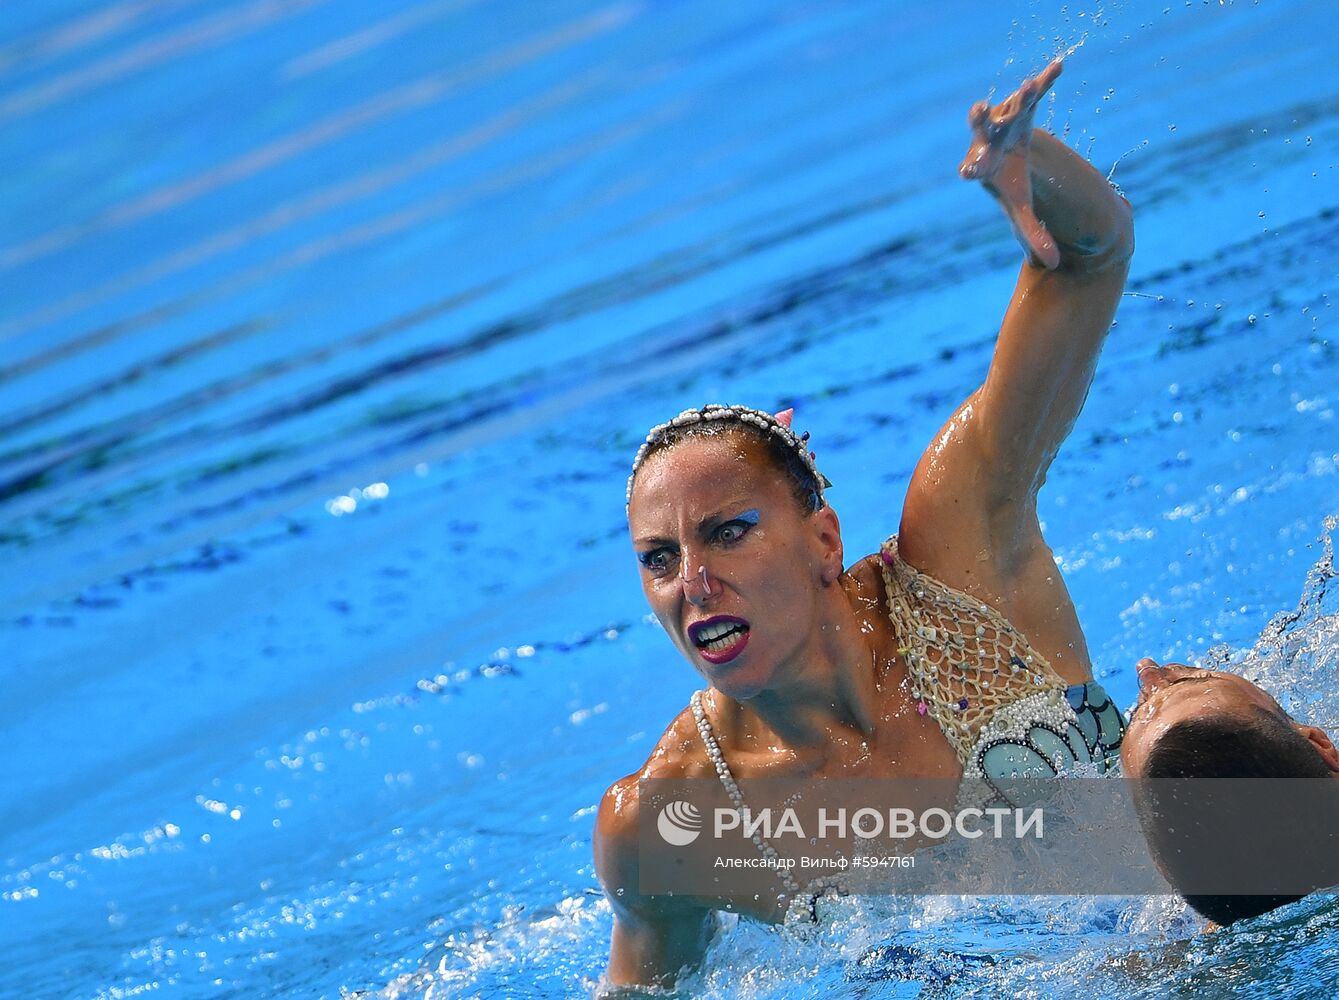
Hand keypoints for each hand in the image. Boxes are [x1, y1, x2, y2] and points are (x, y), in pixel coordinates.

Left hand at [960, 60, 1063, 269]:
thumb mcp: (1021, 207)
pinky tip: (1059, 66)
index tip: (968, 170)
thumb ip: (1033, 232)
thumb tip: (1052, 265)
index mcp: (983, 164)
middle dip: (981, 119)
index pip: (974, 167)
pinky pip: (1036, 92)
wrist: (1008, 153)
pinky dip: (1045, 80)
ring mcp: (1005, 118)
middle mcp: (989, 138)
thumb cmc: (1009, 182)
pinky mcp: (1024, 105)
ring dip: (1021, 97)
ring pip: (1011, 106)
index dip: (972, 167)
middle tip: (978, 109)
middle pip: (981, 127)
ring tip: (1030, 87)